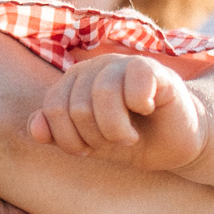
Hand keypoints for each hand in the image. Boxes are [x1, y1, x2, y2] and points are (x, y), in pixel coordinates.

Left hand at [29, 56, 204, 169]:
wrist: (177, 143)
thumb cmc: (131, 141)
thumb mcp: (90, 144)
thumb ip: (58, 135)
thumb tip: (36, 129)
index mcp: (73, 82)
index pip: (52, 109)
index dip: (70, 140)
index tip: (90, 148)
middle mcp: (94, 66)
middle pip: (75, 106)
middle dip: (95, 137)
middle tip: (116, 142)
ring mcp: (122, 64)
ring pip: (101, 94)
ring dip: (116, 128)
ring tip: (130, 136)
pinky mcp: (152, 68)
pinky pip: (135, 82)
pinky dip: (140, 106)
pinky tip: (148, 110)